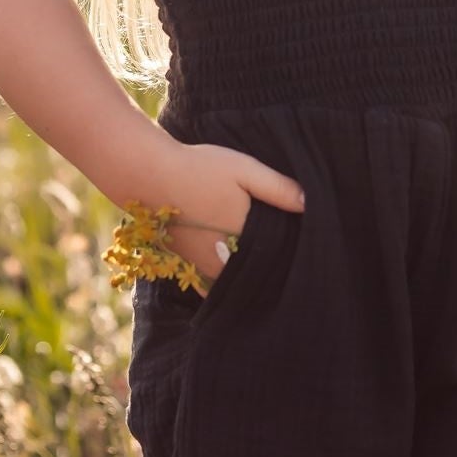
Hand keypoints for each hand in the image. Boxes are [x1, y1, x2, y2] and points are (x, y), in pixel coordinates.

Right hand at [153, 141, 305, 284]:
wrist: (146, 174)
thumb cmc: (198, 168)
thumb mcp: (243, 169)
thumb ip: (278, 188)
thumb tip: (310, 204)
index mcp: (244, 236)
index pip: (279, 258)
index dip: (294, 256)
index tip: (308, 252)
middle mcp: (224, 260)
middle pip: (258, 275)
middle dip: (274, 272)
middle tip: (291, 265)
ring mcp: (202, 267)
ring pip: (235, 284)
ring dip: (250, 280)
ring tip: (266, 270)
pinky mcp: (186, 267)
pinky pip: (211, 287)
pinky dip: (223, 286)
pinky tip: (231, 276)